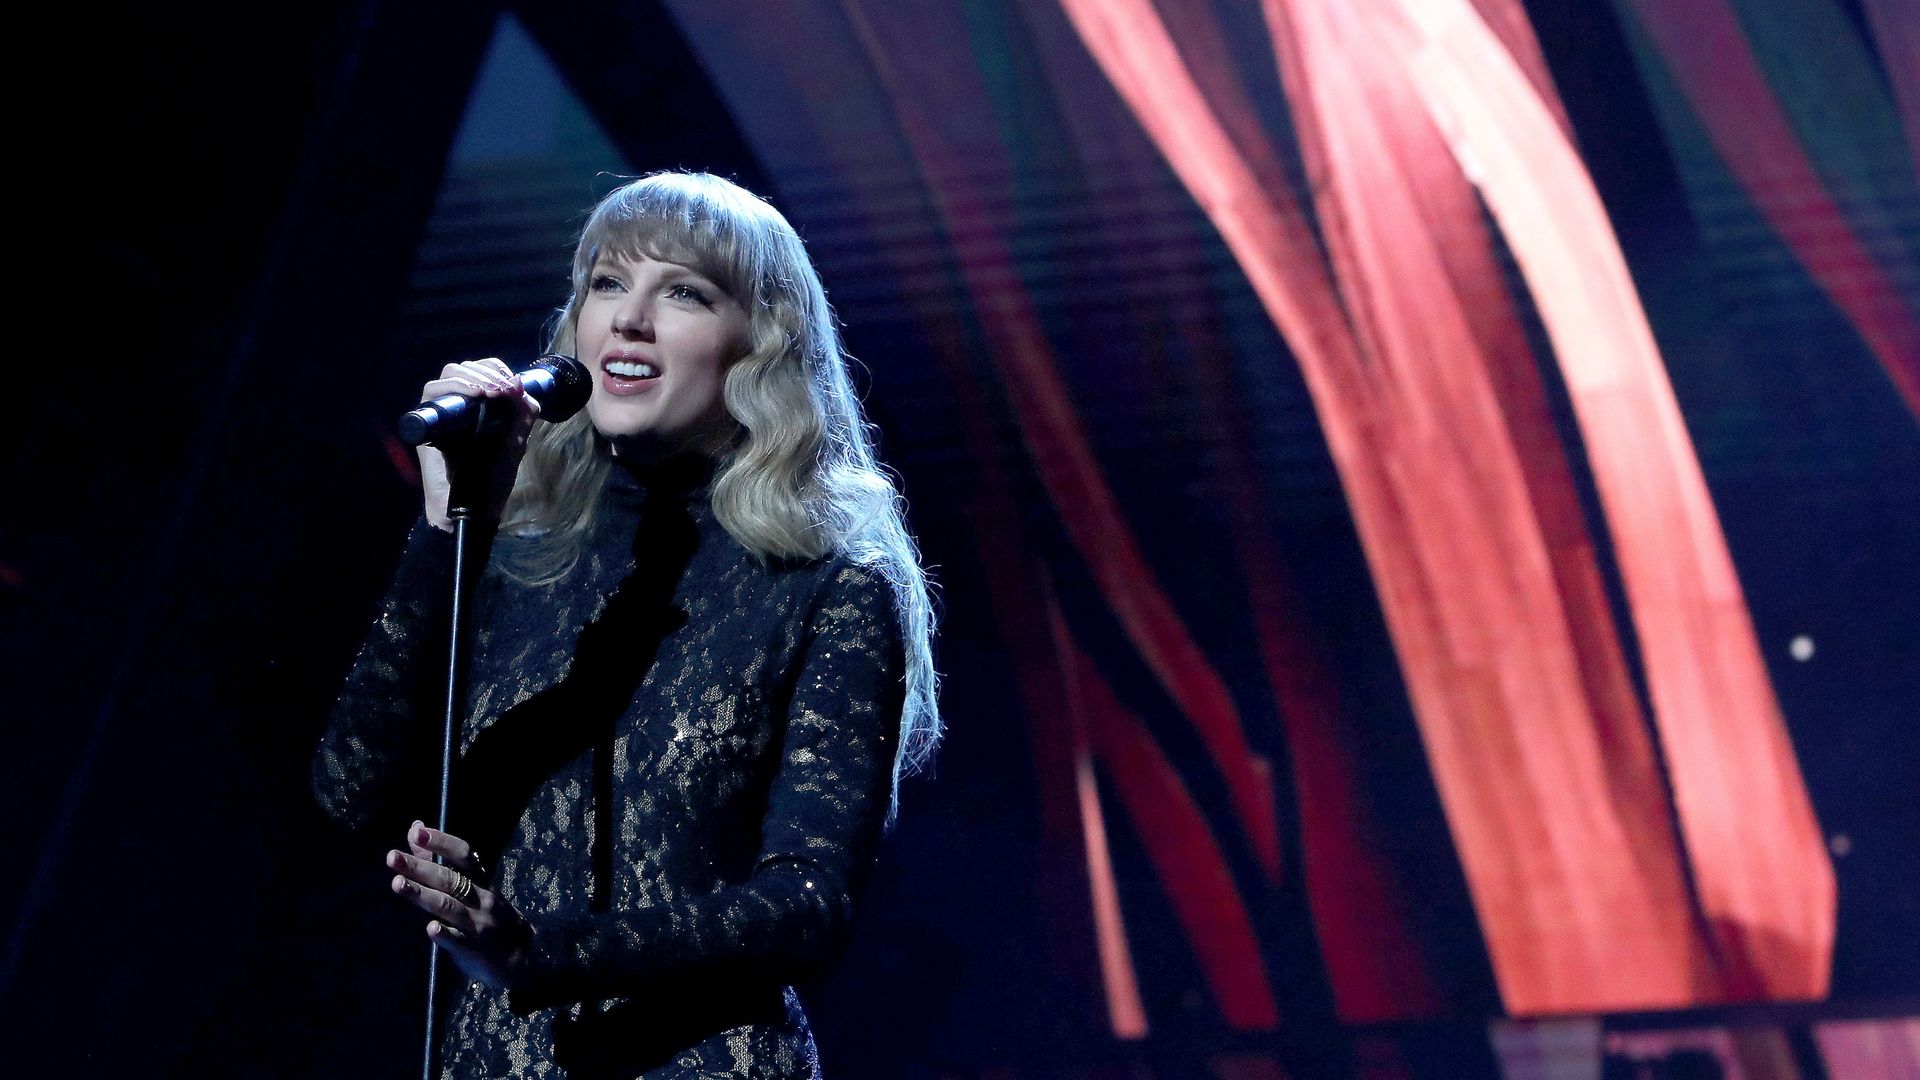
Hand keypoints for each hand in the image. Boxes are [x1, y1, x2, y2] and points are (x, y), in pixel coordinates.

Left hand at [388, 821, 530, 988]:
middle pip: (449, 879)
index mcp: (481, 881)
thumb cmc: (489, 916)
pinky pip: (459, 941)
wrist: (525, 956)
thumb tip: (415, 829)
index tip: (418, 833)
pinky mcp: (474, 951)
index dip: (442, 843)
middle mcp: (481, 898)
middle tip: (392, 857)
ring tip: (397, 884)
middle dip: (420, 867)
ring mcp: (478, 924)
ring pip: (448, 906)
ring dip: (423, 894)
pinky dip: (445, 934)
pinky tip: (431, 928)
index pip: (463, 856)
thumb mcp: (472, 888)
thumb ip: (439, 861)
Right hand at [417, 358, 540, 530]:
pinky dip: (454, 387)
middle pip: (464, 367)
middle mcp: (456, 406)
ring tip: (492, 391)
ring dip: (474, 376)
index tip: (514, 384)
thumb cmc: (491, 478)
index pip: (481, 371)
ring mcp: (440, 414)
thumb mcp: (514, 444)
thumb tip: (526, 392)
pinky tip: (475, 394)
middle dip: (488, 372)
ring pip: (448, 375)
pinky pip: (432, 393)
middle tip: (505, 388)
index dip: (496, 369)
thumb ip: (522, 420)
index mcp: (476, 406)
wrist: (474, 508)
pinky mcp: (427, 425)